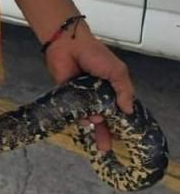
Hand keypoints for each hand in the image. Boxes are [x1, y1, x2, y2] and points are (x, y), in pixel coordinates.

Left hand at [44, 28, 134, 151]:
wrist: (68, 46)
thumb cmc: (95, 54)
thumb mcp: (117, 72)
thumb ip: (124, 91)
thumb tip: (128, 110)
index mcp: (111, 88)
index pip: (117, 109)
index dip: (120, 122)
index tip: (122, 136)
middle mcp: (96, 94)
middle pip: (102, 118)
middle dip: (104, 133)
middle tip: (105, 147)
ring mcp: (81, 96)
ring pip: (87, 117)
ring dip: (92, 123)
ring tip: (95, 121)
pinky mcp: (66, 96)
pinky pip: (72, 112)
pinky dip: (78, 118)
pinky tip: (83, 119)